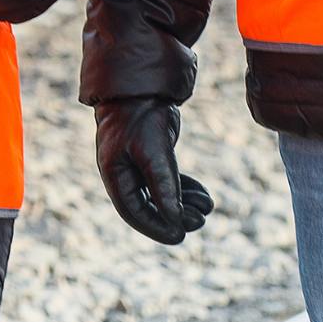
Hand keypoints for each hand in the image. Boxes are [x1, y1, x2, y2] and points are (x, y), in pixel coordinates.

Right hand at [96, 100, 215, 244]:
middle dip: (174, 216)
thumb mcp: (155, 152)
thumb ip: (164, 186)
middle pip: (149, 207)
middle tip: (200, 222)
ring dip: (183, 204)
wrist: (142, 85)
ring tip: (207, 208)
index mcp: (114, 175)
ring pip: (160, 195)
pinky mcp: (151, 156)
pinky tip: (203, 195)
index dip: (156, 227)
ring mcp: (136, 165)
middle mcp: (123, 173)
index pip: (134, 212)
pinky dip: (184, 189)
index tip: (179, 236)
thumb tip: (175, 219)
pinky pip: (167, 181)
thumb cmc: (141, 116)